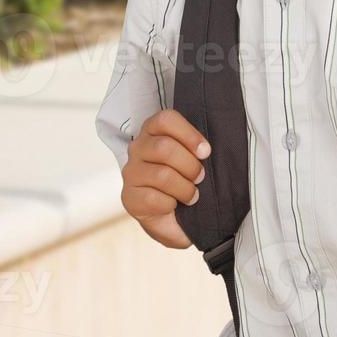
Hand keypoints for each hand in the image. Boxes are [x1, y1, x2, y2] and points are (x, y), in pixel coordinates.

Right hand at [121, 108, 210, 248]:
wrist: (173, 216)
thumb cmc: (186, 179)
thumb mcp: (194, 158)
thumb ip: (197, 147)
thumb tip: (206, 149)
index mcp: (154, 131)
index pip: (166, 119)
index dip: (189, 134)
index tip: (205, 152)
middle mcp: (138, 148)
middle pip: (164, 147)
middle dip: (190, 165)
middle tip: (200, 177)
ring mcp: (131, 172)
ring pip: (162, 175)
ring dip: (184, 188)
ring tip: (191, 195)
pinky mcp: (129, 197)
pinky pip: (153, 198)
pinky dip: (170, 203)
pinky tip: (173, 204)